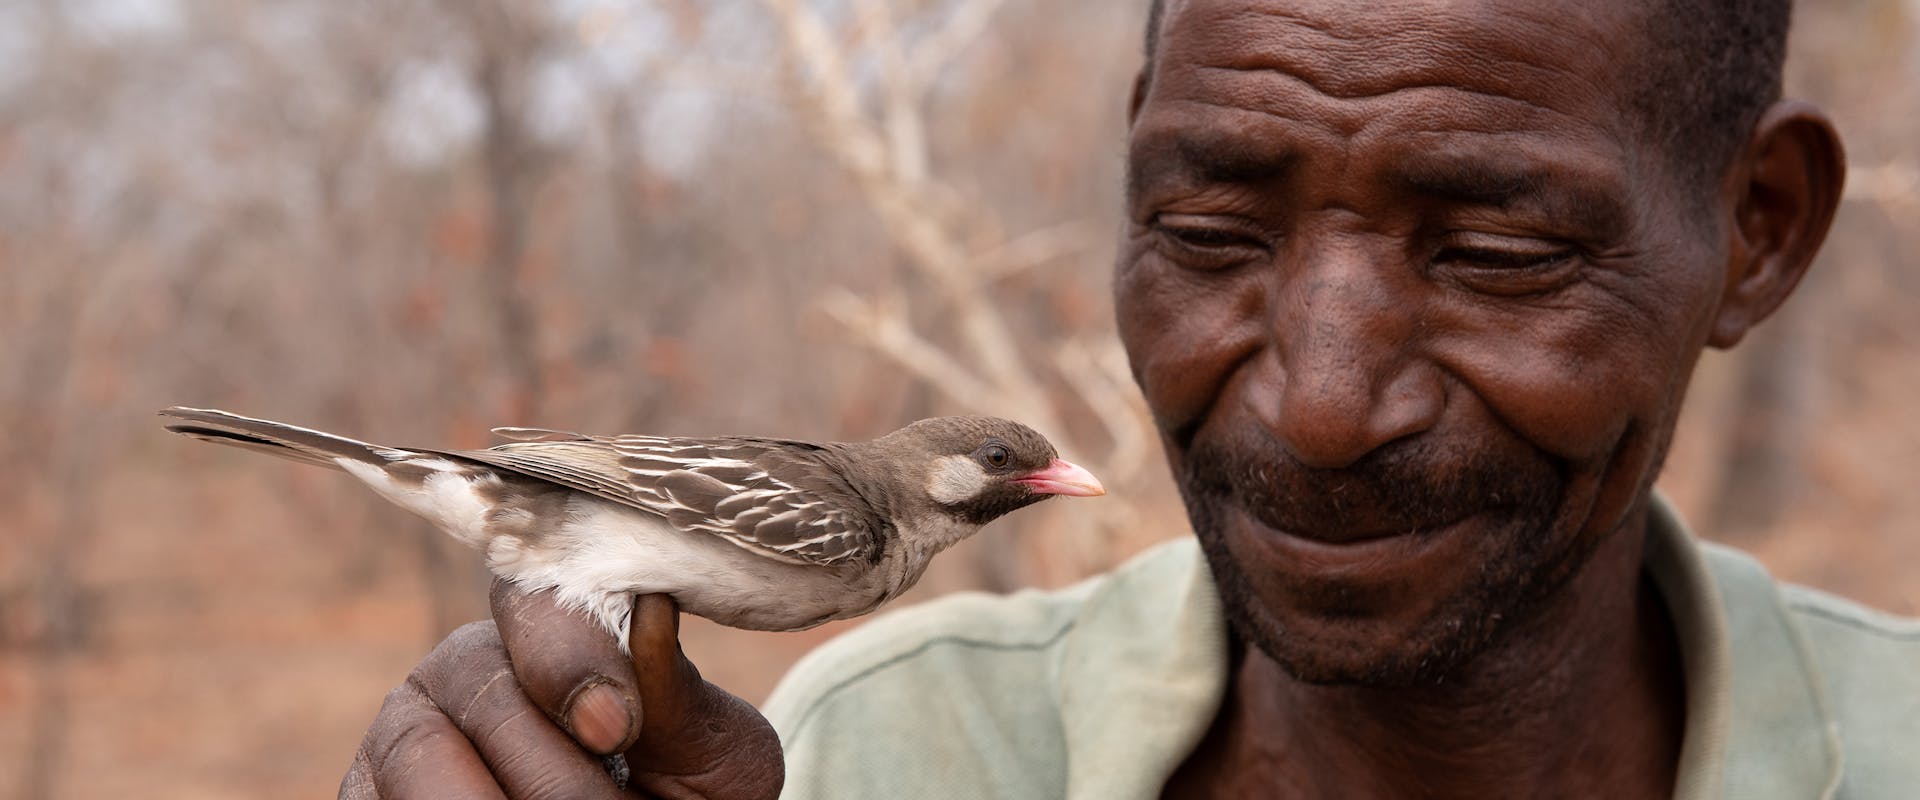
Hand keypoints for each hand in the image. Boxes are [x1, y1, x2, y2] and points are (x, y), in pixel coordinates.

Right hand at [340, 581, 783, 798]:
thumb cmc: (682, 797)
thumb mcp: (710, 757)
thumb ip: (676, 701)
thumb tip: (649, 612)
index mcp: (552, 628)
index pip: (536, 599)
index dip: (569, 657)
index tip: (615, 728)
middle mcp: (464, 668)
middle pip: (486, 694)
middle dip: (558, 777)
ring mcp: (403, 735)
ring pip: (425, 762)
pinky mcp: (363, 794)